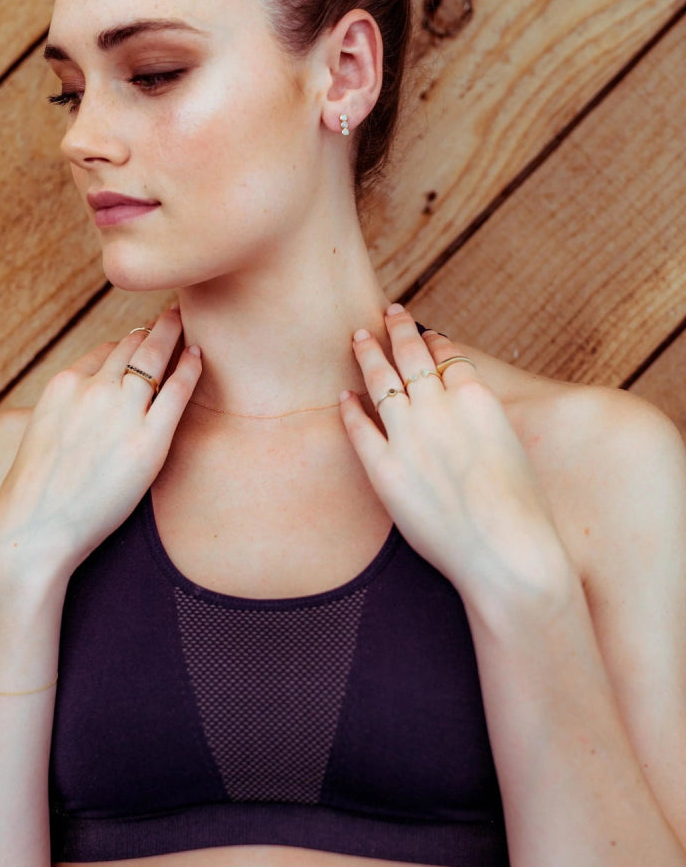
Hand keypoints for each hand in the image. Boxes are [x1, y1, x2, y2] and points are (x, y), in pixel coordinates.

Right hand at [0, 307, 200, 576]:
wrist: (32, 531)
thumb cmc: (34, 498)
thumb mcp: (41, 437)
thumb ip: (65, 415)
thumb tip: (83, 417)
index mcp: (62, 386)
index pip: (103, 352)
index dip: (126, 343)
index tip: (141, 336)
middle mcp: (92, 390)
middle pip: (131, 346)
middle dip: (154, 329)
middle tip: (173, 315)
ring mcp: (121, 412)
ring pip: (154, 358)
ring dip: (172, 336)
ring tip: (187, 325)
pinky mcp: (148, 440)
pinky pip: (177, 391)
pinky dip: (190, 368)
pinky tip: (199, 356)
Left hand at [340, 305, 566, 604]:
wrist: (508, 554)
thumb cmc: (522, 510)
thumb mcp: (512, 448)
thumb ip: (485, 422)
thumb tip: (470, 411)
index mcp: (476, 398)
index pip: (449, 357)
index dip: (435, 343)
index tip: (427, 334)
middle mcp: (438, 408)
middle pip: (412, 356)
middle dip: (400, 329)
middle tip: (390, 312)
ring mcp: (408, 437)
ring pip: (381, 380)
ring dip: (369, 353)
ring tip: (359, 336)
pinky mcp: (384, 469)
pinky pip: (359, 428)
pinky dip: (350, 408)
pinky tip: (344, 396)